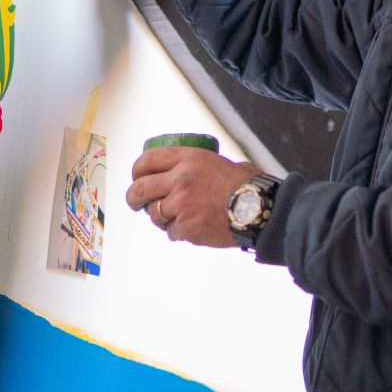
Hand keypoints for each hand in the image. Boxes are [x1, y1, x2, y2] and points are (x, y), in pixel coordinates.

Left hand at [125, 147, 258, 248]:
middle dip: (134, 198)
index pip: (148, 160)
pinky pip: (172, 232)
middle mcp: (180, 180)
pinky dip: (179, 232)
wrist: (258, 210)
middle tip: (136, 203)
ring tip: (175, 218)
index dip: (138, 170)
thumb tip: (189, 170)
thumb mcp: (219, 162)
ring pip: (154, 214)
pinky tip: (193, 228)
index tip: (137, 177)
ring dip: (161, 218)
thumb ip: (199, 165)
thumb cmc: (246, 185)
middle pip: (140, 189)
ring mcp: (181, 205)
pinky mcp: (186, 227)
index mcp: (188, 159)